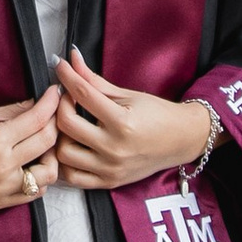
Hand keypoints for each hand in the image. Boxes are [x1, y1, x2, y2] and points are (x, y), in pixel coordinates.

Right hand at [0, 87, 61, 211]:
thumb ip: (13, 111)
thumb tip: (40, 103)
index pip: (38, 119)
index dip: (51, 103)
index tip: (55, 94)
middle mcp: (2, 166)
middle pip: (47, 144)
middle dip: (56, 125)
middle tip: (53, 117)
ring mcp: (1, 188)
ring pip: (47, 175)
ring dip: (50, 158)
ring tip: (40, 147)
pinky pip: (33, 194)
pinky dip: (38, 179)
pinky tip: (30, 165)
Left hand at [51, 53, 213, 192]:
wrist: (181, 140)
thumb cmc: (158, 115)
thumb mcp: (127, 94)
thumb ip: (95, 80)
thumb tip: (72, 59)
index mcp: (123, 122)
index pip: (83, 94)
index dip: (67, 75)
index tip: (60, 66)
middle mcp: (115, 148)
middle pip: (67, 124)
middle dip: (60, 105)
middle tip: (67, 97)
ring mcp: (111, 168)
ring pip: (64, 153)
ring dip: (60, 135)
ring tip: (70, 124)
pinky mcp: (109, 181)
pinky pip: (73, 176)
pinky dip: (66, 162)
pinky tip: (73, 146)